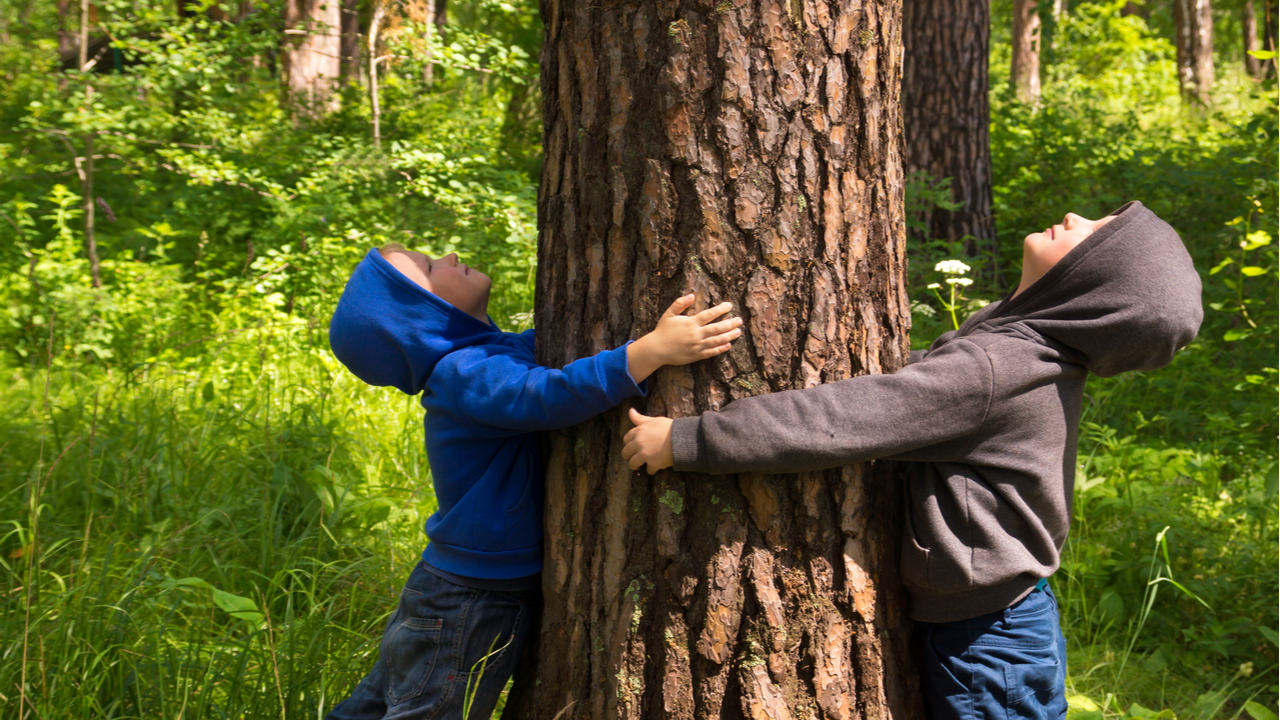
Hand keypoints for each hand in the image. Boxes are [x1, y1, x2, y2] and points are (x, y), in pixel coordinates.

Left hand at [622, 408, 674, 473]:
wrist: (682, 438)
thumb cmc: (669, 427)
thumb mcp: (654, 420)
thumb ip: (640, 418)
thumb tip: (630, 410)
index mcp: (638, 431)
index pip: (626, 439)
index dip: (628, 443)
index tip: (632, 446)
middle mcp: (639, 443)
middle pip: (626, 452)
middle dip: (628, 456)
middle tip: (632, 458)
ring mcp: (644, 454)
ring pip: (633, 463)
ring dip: (635, 466)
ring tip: (638, 467)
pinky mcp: (653, 464)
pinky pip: (648, 470)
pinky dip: (651, 470)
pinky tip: (654, 468)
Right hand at [626, 295, 741, 381]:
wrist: (657, 350)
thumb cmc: (663, 330)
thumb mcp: (669, 314)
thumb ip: (679, 303)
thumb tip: (692, 295)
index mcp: (690, 323)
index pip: (709, 314)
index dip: (721, 309)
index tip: (729, 305)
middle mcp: (696, 334)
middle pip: (717, 328)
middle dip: (730, 323)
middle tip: (739, 320)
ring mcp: (697, 346)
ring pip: (717, 340)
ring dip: (729, 336)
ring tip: (738, 332)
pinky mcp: (696, 356)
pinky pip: (711, 352)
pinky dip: (721, 349)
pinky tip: (728, 345)